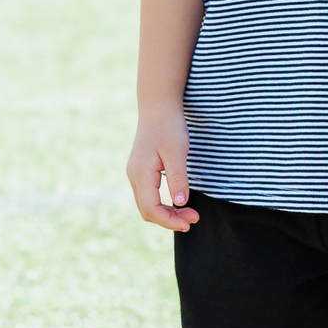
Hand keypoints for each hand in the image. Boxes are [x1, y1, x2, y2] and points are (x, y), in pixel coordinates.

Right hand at [127, 103, 199, 231]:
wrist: (158, 106)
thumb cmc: (168, 126)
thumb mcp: (177, 151)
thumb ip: (178, 178)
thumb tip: (181, 202)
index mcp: (141, 173)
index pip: (151, 208)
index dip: (170, 220)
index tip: (191, 220)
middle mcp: (134, 176)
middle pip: (147, 211)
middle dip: (169, 220)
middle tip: (193, 219)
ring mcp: (135, 174)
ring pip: (146, 205)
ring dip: (166, 214)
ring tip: (188, 214)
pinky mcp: (141, 171)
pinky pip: (148, 196)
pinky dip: (161, 204)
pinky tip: (177, 202)